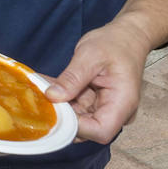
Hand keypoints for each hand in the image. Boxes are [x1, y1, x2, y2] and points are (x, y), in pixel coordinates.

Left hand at [43, 18, 153, 143]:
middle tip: (40, 100)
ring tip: (40, 89)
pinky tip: (47, 86)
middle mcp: (116, 111)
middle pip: (87, 129)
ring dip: (59, 107)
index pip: (100, 131)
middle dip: (63, 117)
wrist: (127, 37)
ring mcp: (106, 108)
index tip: (54, 112)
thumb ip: (72, 77)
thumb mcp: (90, 55)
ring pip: (78, 120)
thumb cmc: (114, 43)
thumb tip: (52, 96)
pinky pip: (76, 108)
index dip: (76, 128)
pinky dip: (62, 99)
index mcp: (123, 102)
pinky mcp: (96, 103)